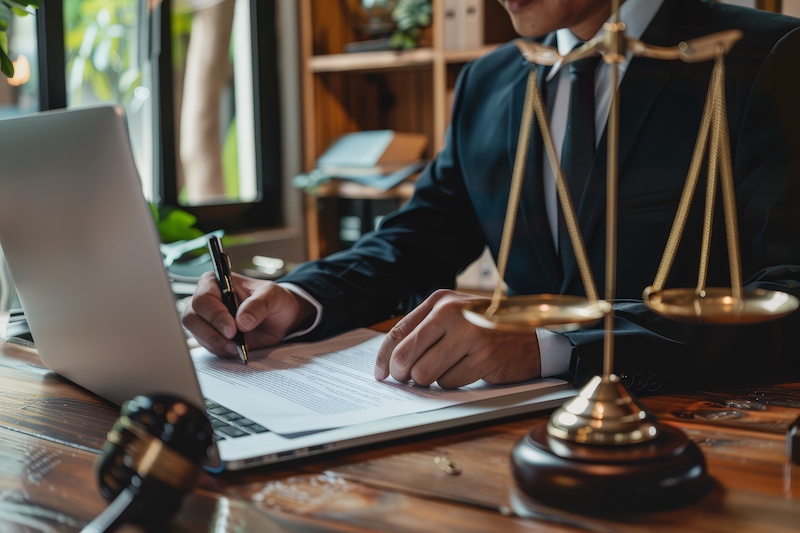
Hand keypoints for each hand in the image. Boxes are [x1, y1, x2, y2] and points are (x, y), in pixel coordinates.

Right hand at [182, 272, 314, 357]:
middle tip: (234, 342)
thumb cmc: (273, 300)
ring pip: (198, 335)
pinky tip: (237, 349)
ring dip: (217, 344)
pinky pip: (209, 347)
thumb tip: (242, 321)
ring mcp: (206, 320)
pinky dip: (222, 351)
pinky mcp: (211, 337)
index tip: (232, 329)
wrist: (281, 318)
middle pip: (192, 318)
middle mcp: (206, 300)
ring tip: (238, 347)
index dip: (215, 315)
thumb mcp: (272, 297)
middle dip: (212, 334)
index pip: (203, 299)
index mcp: (215, 282)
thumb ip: (258, 305)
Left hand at [373, 289, 541, 388]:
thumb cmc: (486, 329)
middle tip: (410, 378)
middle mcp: (453, 313)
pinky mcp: (484, 356)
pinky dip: (454, 382)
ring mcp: (470, 334)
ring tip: (447, 369)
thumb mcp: (455, 317)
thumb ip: (425, 331)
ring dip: (431, 379)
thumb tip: (391, 362)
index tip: (381, 373)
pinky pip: (449, 382)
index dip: (384, 357)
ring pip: (425, 373)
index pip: (399, 332)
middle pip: (406, 355)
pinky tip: (468, 370)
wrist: (532, 337)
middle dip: (403, 374)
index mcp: (441, 301)